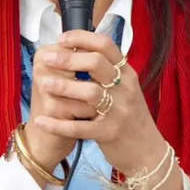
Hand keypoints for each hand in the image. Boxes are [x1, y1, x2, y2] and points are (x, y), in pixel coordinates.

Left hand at [31, 30, 167, 175]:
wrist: (147, 152)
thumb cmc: (131, 119)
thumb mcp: (125, 91)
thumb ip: (107, 74)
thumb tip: (78, 52)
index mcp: (127, 75)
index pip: (106, 46)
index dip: (82, 38)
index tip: (62, 39)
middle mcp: (125, 89)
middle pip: (96, 63)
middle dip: (67, 58)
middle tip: (46, 58)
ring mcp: (119, 112)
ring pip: (90, 92)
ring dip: (63, 87)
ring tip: (43, 84)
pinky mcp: (110, 134)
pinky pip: (80, 128)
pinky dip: (58, 124)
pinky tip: (41, 120)